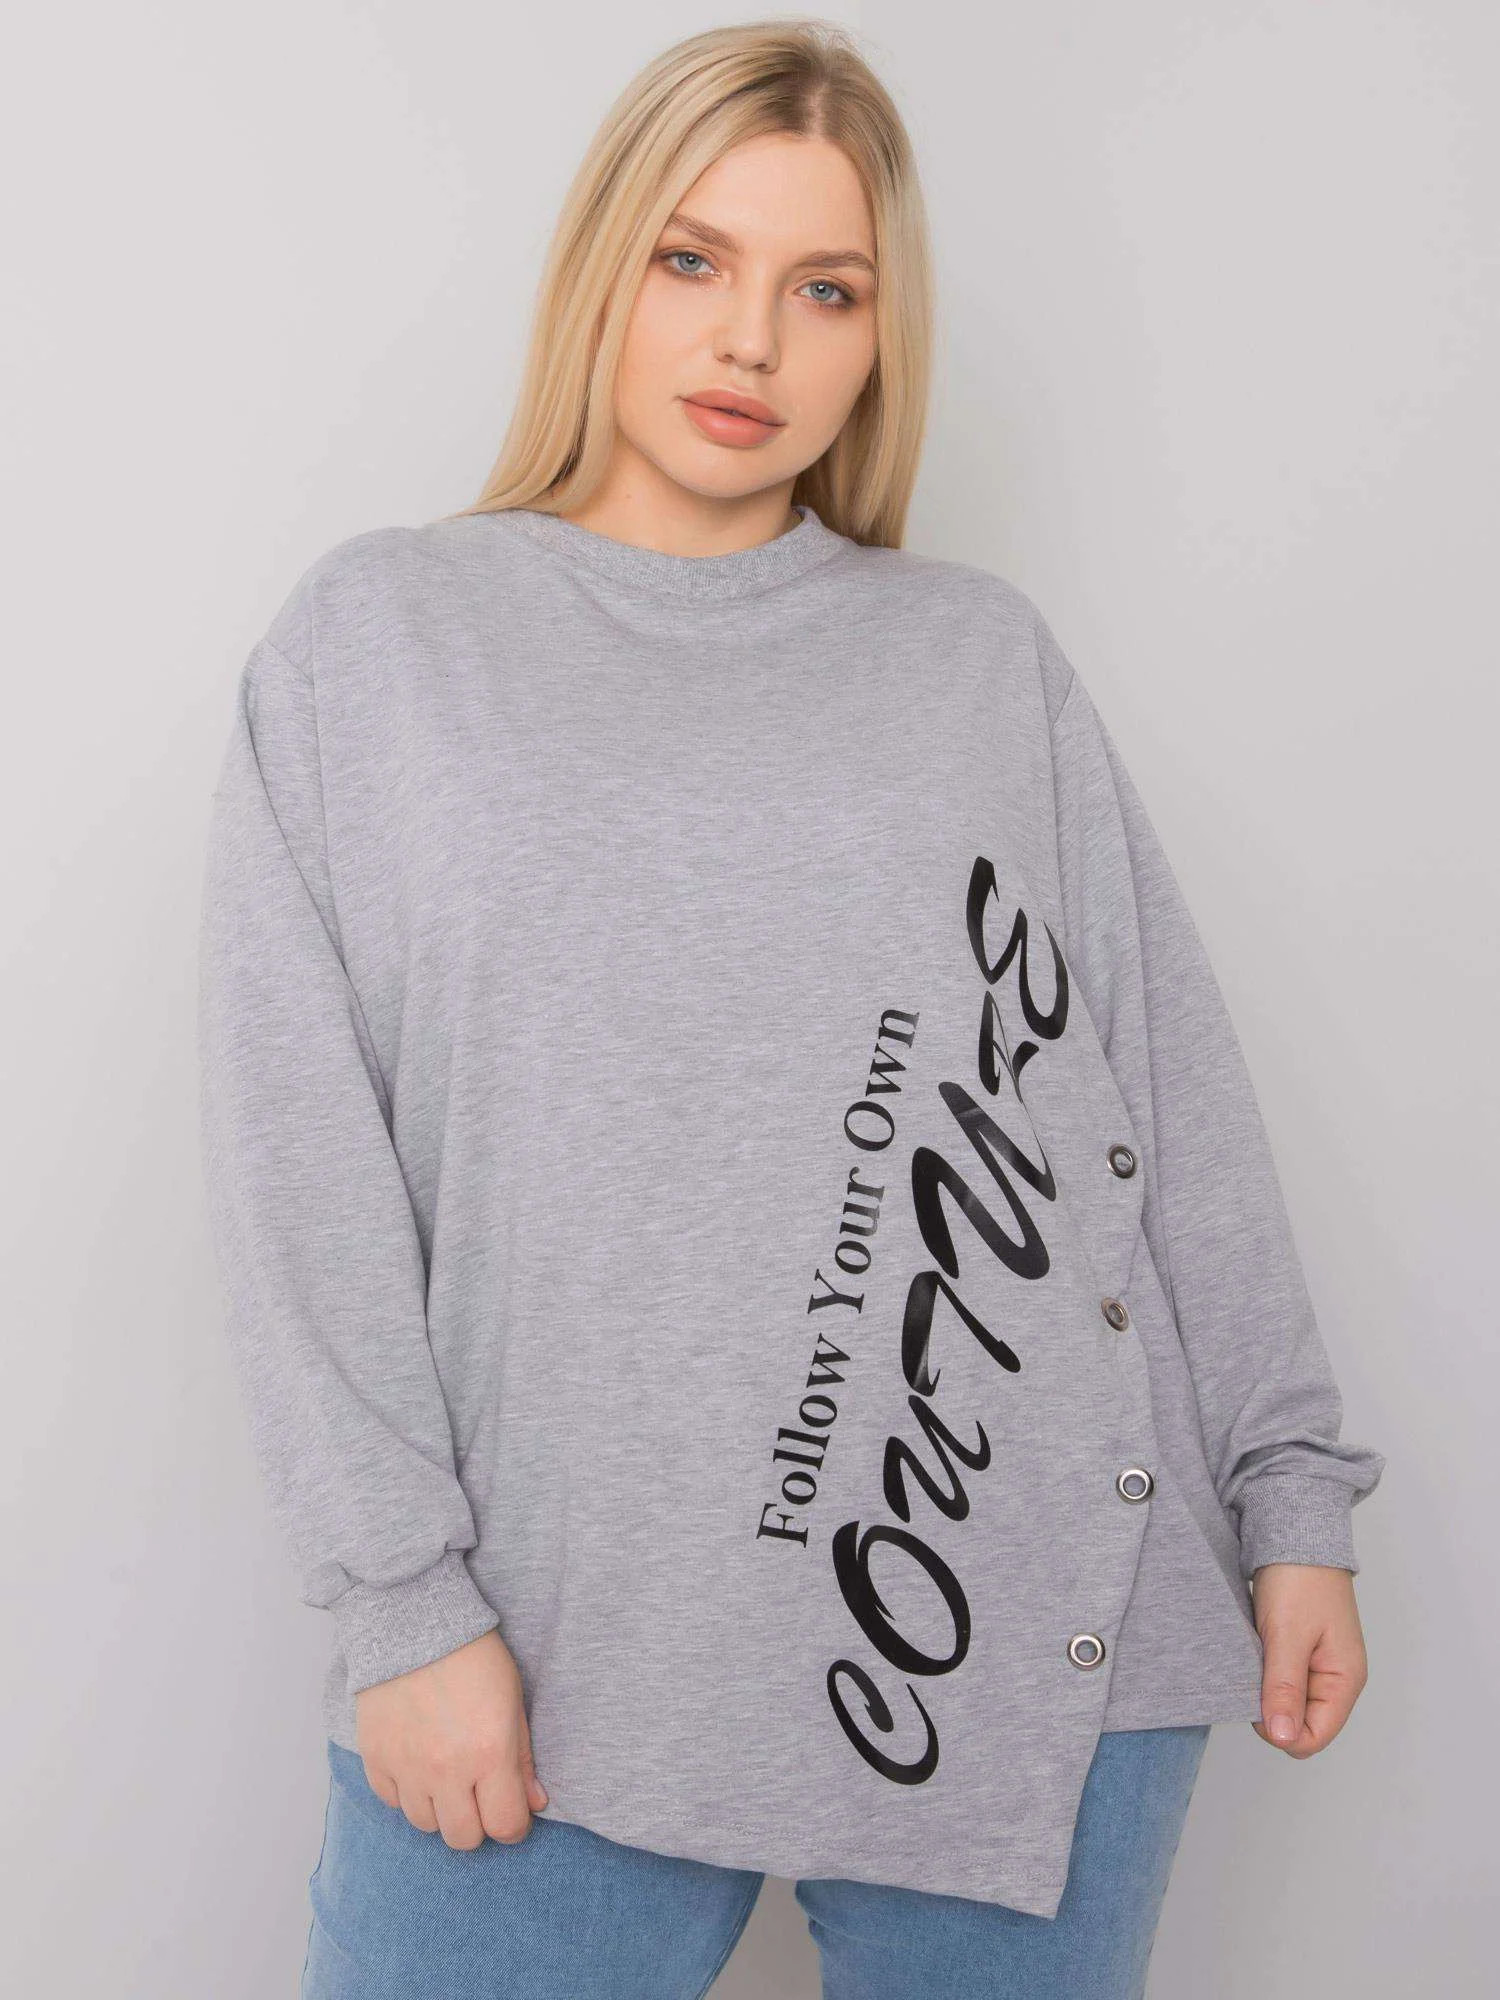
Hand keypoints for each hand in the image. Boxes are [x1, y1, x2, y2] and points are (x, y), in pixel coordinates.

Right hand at [353, 1628, 548, 1847]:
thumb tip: (534, 1803)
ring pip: (426, 1825)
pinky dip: (407, 1793)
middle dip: (478, 1823)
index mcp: (488, 1754)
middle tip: (480, 1794)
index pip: (505, 1826)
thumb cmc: (472, 1655)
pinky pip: (392, 1803)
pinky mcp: (376, 1759)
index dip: (513, 1824)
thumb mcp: (512, 1700)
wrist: (413, 1620)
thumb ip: (523, 1758)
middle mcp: (446, 1770)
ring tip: (447, 1775)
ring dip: (441, 1809)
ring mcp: (406, 1768)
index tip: (512, 1809)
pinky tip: (418, 1764)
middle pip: (463, 1838)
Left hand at [1249, 1563, 1368, 1757]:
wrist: (1293, 1528)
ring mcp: (1316, 1663)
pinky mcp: (1298, 1649)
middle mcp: (1334, 1677)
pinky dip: (1262, 1670)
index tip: (1255, 1701)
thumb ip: (1285, 1688)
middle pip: (1299, 1723)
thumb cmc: (1299, 1577)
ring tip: (1254, 1654)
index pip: (1314, 1737)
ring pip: (1285, 1701)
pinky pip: (1278, 1678)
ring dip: (1265, 1687)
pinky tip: (1252, 1648)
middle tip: (1252, 1670)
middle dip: (1271, 1708)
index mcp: (1344, 1680)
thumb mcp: (1288, 1635)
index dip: (1280, 1731)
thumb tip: (1284, 1738)